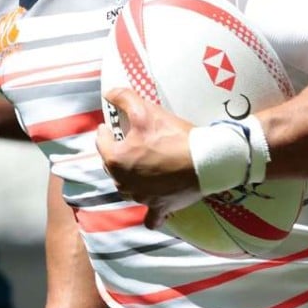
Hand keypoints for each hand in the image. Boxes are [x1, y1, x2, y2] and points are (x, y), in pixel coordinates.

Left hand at [95, 88, 199, 228]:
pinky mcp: (159, 207)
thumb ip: (124, 98)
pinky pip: (150, 215)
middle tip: (131, 141)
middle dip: (118, 153)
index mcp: (116, 160)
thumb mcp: (145, 111)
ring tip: (142, 165)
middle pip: (112, 165)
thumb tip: (109, 92)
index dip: (107, 130)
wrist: (206, 161)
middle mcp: (123, 183)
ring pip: (127, 187)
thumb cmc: (173, 136)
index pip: (102, 141)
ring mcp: (141, 198)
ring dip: (131, 177)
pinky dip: (150, 209)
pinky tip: (152, 203)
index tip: (113, 124)